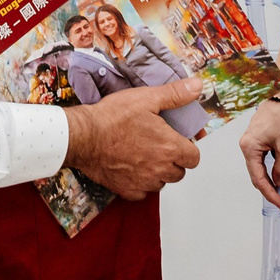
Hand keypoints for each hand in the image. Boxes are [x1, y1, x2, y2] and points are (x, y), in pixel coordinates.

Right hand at [64, 79, 203, 199]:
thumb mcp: (146, 98)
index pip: (194, 158)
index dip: (188, 148)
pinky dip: (141, 183)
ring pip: (162, 182)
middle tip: (159, 145)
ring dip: (158, 172)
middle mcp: (160, 168)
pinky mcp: (128, 190)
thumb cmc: (112, 118)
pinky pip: (143, 192)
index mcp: (169, 146)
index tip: (178, 141)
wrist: (83, 137)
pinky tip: (131, 167)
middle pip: (180, 172)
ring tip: (144, 155)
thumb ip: (175, 94)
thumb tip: (196, 86)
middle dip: (174, 160)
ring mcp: (144, 182)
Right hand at [239, 97, 279, 212]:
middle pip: (256, 175)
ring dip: (269, 181)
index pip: (259, 179)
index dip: (271, 194)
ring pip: (258, 168)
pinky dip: (268, 170)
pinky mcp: (256, 139)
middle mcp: (246, 146)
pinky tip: (277, 176)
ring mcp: (250, 142)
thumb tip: (279, 181)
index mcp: (249, 148)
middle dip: (269, 190)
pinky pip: (260, 159)